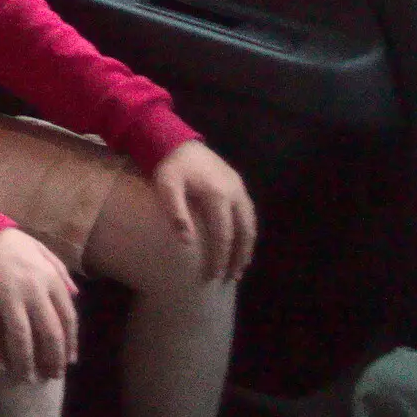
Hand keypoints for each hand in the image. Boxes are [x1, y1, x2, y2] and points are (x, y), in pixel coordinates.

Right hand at [0, 228, 78, 381]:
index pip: (67, 317)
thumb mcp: (40, 249)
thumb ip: (60, 271)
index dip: (70, 343)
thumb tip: (75, 296)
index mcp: (49, 278)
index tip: (69, 361)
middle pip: (49, 333)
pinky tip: (1, 366)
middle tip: (51, 376)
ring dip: (26, 363)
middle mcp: (32, 291)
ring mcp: (7, 298)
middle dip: (52, 359)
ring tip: (27, 377)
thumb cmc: (7, 239)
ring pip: (22, 339)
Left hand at [152, 141, 256, 282]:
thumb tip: (188, 243)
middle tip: (231, 277)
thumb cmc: (169, 165)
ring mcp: (239, 187)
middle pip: (244, 232)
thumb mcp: (166, 187)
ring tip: (240, 265)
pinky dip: (247, 230)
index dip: (220, 257)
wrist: (175, 139)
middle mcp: (234, 193)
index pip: (223, 235)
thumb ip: (177, 213)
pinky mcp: (237, 182)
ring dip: (247, 246)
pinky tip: (242, 240)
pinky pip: (248, 212)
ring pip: (250, 223)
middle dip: (239, 257)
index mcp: (217, 196)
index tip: (214, 276)